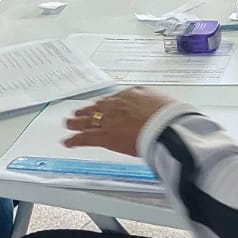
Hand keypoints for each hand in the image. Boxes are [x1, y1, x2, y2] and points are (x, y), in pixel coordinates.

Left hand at [63, 87, 177, 156]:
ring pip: (86, 120)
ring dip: (76, 122)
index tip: (102, 106)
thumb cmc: (169, 116)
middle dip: (87, 110)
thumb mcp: (164, 102)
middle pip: (97, 107)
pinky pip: (84, 138)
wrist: (165, 125)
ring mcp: (109, 120)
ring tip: (69, 123)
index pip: (113, 99)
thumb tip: (159, 109)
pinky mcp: (104, 136)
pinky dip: (74, 140)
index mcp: (131, 94)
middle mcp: (116, 104)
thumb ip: (156, 105)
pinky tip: (68, 142)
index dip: (105, 105)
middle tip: (79, 112)